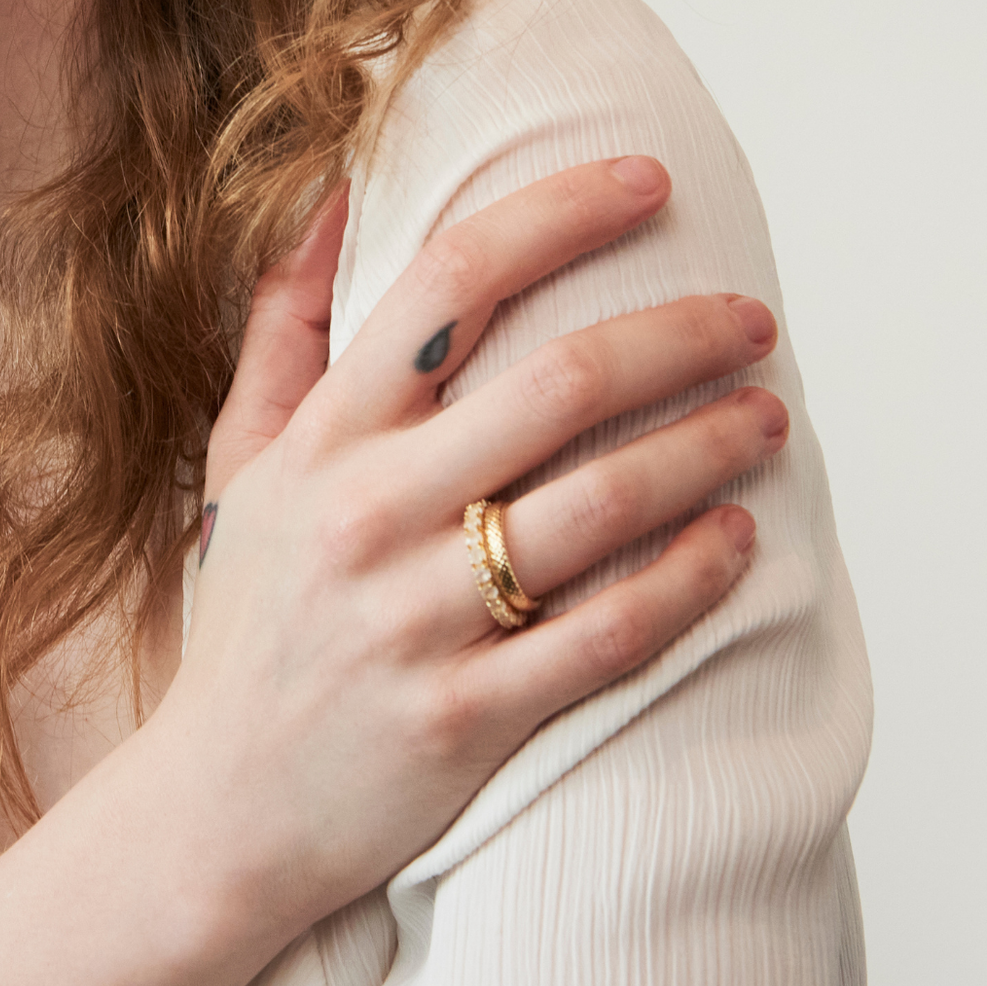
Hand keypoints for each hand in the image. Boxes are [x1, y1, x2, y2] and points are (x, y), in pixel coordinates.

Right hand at [156, 154, 781, 936]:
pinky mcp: (469, 714)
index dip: (559, 212)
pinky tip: (737, 536)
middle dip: (680, 333)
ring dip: (707, 446)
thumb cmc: (249, 611)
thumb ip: (283, 324)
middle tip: (750, 317)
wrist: (219, 804)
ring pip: (604, 504)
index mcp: (323, 435)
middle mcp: (370, 511)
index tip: (645, 181)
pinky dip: (689, 577)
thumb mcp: (241, 456)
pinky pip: (610, 631)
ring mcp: (419, 616)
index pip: (449, 283)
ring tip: (766, 415)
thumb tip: (334, 201)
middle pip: (560, 382)